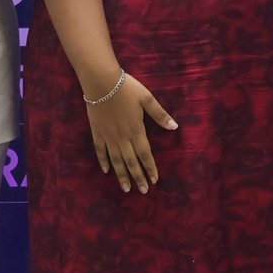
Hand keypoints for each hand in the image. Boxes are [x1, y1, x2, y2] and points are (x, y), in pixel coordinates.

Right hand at [85, 73, 177, 194]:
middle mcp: (122, 137)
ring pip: (116, 160)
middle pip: (131, 161)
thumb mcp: (147, 98)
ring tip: (126, 188)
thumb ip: (160, 114)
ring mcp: (108, 136)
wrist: (100, 81)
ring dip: (122, 175)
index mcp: (136, 130)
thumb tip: (175, 127)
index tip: (154, 181)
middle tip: (142, 191)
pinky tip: (107, 171)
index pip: (145, 154)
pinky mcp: (97, 132)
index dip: (150, 168)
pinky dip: (104, 161)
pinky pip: (100, 150)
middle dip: (138, 177)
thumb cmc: (126, 88)